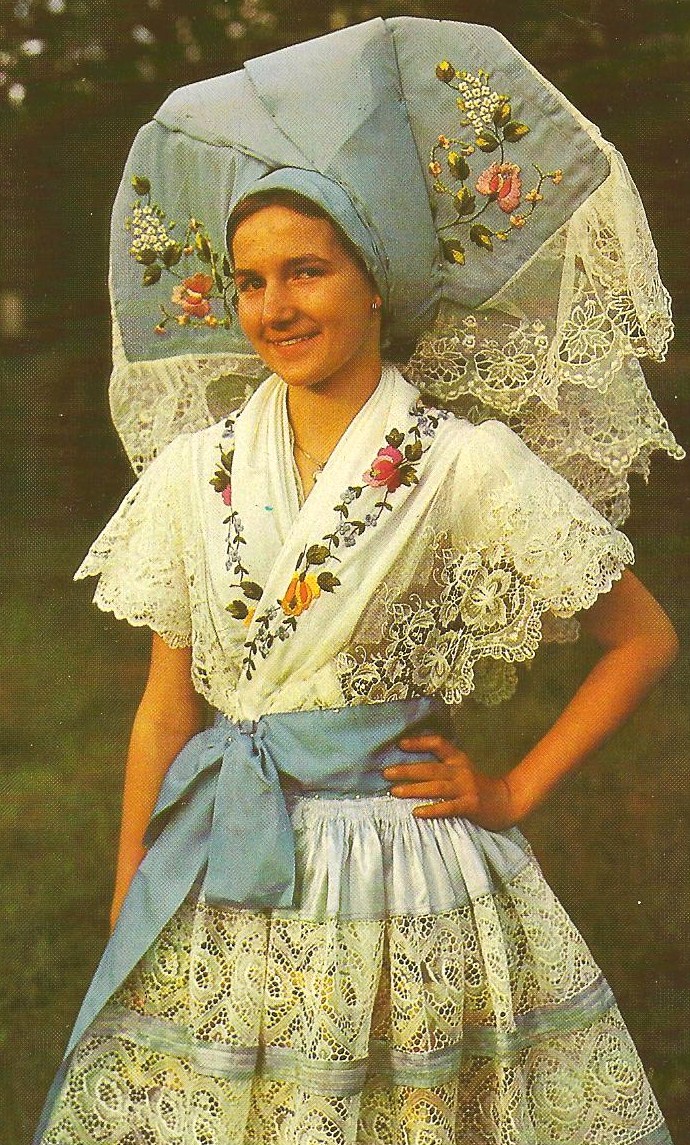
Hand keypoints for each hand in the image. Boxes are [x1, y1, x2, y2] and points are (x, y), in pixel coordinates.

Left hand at [383, 734, 520, 829]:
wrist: (507, 801)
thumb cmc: (478, 786)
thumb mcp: (462, 769)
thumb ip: (442, 766)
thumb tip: (411, 767)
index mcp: (458, 759)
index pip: (438, 744)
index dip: (419, 743)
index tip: (400, 745)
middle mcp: (460, 771)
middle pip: (430, 768)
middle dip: (406, 770)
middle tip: (386, 773)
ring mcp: (466, 788)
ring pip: (435, 787)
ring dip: (413, 789)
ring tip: (394, 792)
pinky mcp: (470, 805)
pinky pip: (448, 807)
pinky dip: (432, 810)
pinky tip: (417, 812)